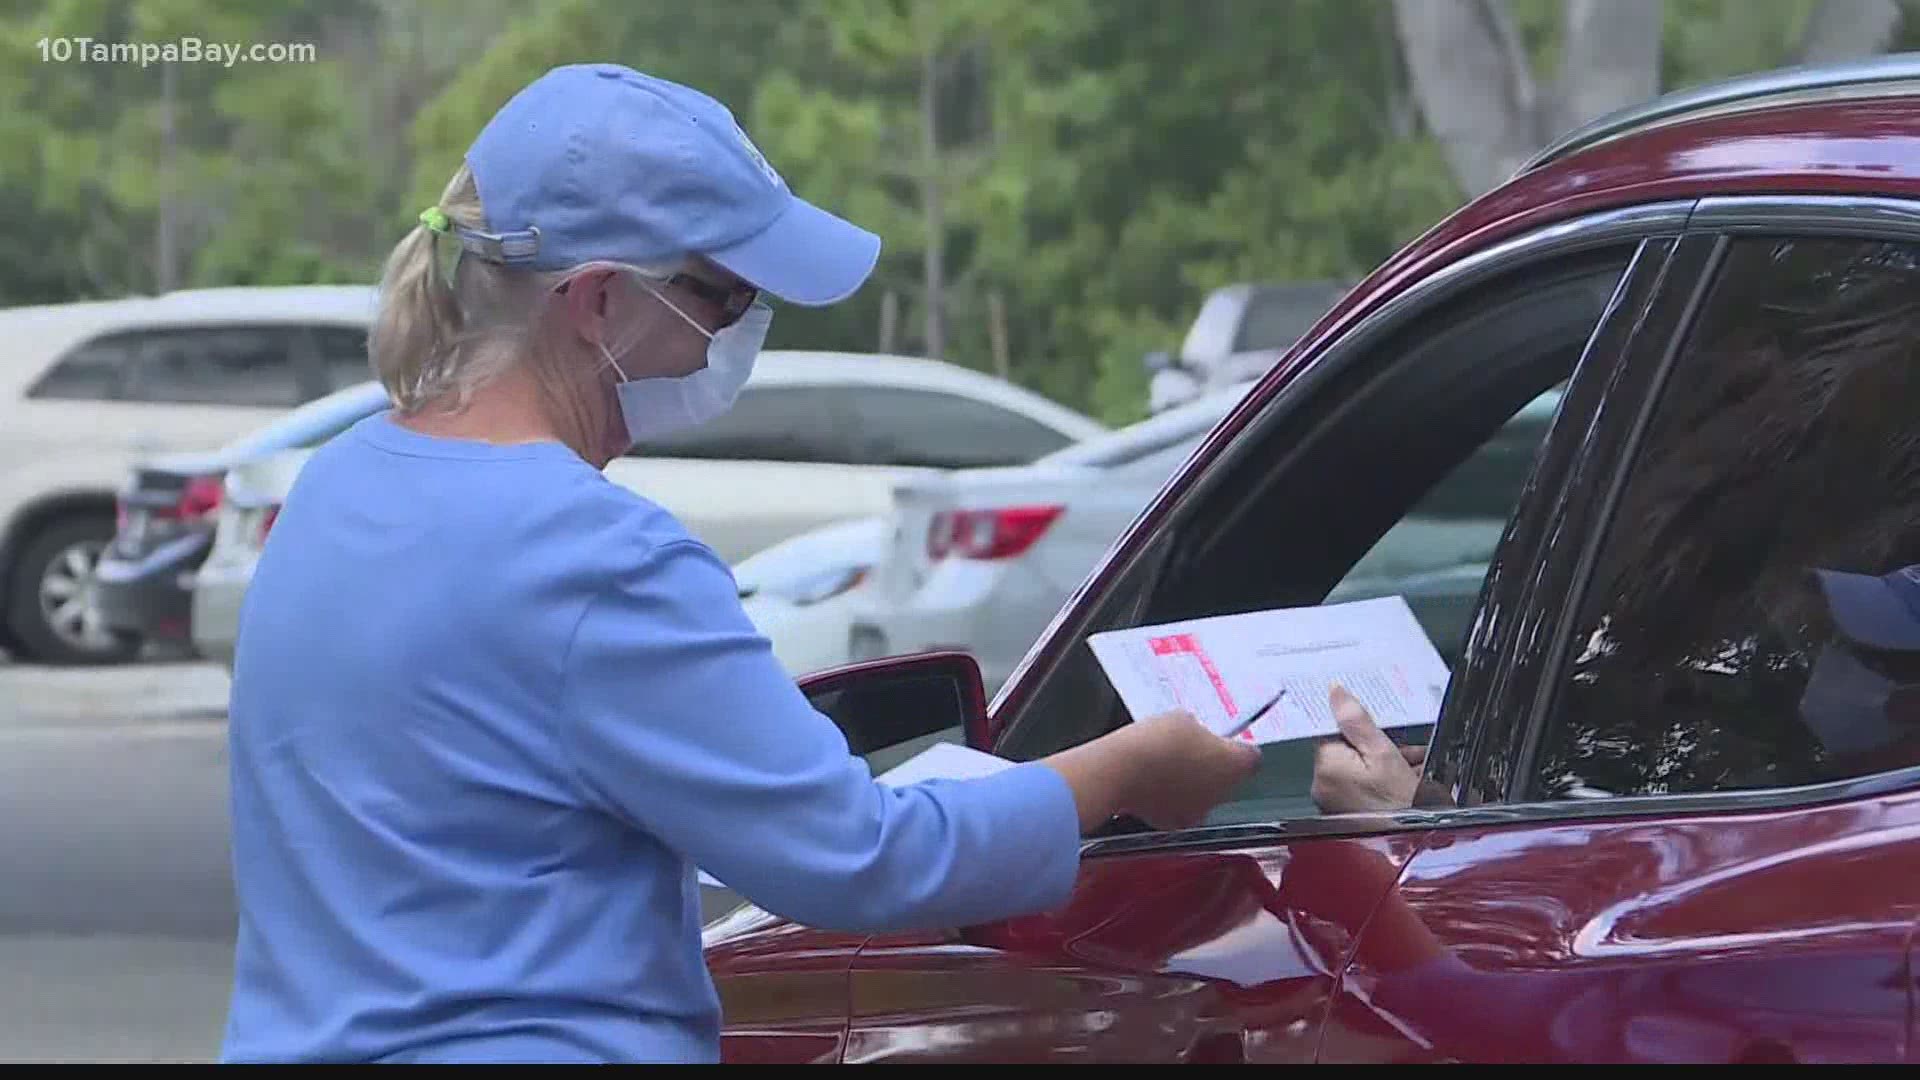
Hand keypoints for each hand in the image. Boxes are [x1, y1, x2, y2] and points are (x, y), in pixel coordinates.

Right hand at [1124, 710, 1264, 830]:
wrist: (1122, 771)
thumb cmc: (1155, 742)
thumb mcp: (1181, 719)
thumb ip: (1197, 730)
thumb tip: (1193, 735)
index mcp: (1235, 763)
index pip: (1251, 757)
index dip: (1236, 748)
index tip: (1223, 741)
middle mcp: (1224, 792)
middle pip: (1227, 778)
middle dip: (1212, 766)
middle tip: (1188, 749)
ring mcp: (1201, 811)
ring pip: (1204, 795)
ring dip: (1192, 784)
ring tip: (1166, 766)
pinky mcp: (1176, 823)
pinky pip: (1180, 808)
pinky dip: (1171, 799)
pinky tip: (1154, 784)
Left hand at [1310, 684, 1422, 813]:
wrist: (1419, 844)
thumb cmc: (1402, 805)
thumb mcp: (1384, 753)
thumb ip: (1356, 721)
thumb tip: (1335, 692)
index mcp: (1327, 767)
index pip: (1331, 732)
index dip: (1355, 726)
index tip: (1373, 725)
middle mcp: (1323, 787)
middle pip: (1347, 750)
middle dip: (1376, 744)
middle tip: (1404, 747)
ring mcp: (1334, 804)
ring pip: (1358, 768)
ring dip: (1384, 762)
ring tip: (1414, 764)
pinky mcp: (1346, 815)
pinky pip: (1361, 787)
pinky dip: (1382, 781)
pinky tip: (1409, 778)